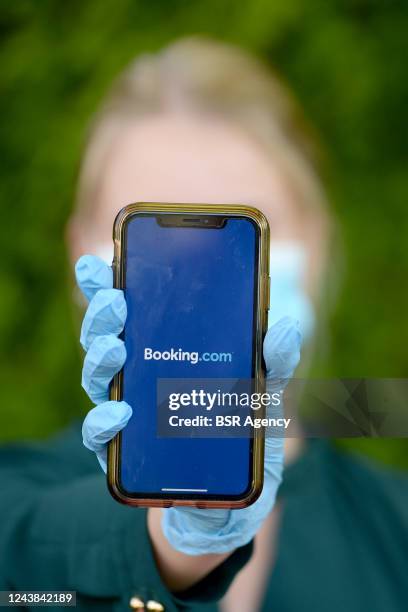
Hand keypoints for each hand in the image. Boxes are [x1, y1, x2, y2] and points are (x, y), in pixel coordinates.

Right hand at [76, 254, 300, 554]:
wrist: (228, 500)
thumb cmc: (238, 435)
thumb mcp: (262, 394)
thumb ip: (273, 362)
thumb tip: (284, 327)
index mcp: (161, 352)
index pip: (131, 312)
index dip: (109, 285)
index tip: (100, 259)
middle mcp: (136, 378)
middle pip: (106, 338)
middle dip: (103, 316)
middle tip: (115, 301)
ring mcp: (126, 412)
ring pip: (97, 379)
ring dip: (100, 360)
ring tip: (116, 349)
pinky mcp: (124, 454)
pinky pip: (101, 435)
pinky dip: (104, 421)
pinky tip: (119, 411)